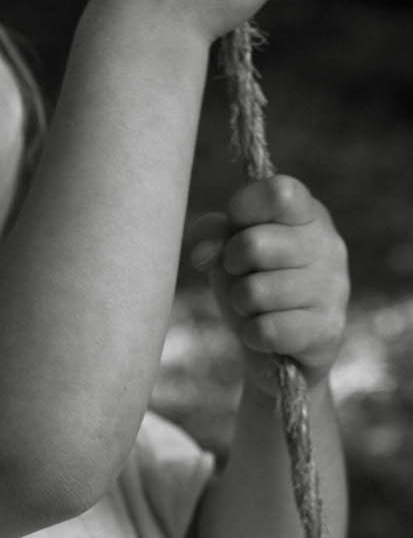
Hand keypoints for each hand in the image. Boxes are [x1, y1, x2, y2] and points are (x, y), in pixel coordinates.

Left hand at [187, 176, 348, 393]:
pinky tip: (268, 329)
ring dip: (241, 303)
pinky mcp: (328, 328)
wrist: (281, 345)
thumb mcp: (227, 248)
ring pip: (254, 292)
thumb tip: (205, 253)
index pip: (278, 192)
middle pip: (253, 245)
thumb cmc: (253, 280)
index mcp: (306, 212)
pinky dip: (253, 333)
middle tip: (243, 274)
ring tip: (258, 304)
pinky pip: (265, 330)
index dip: (242, 209)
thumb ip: (211, 233)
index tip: (235, 226)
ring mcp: (333, 287)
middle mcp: (328, 244)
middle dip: (232, 265)